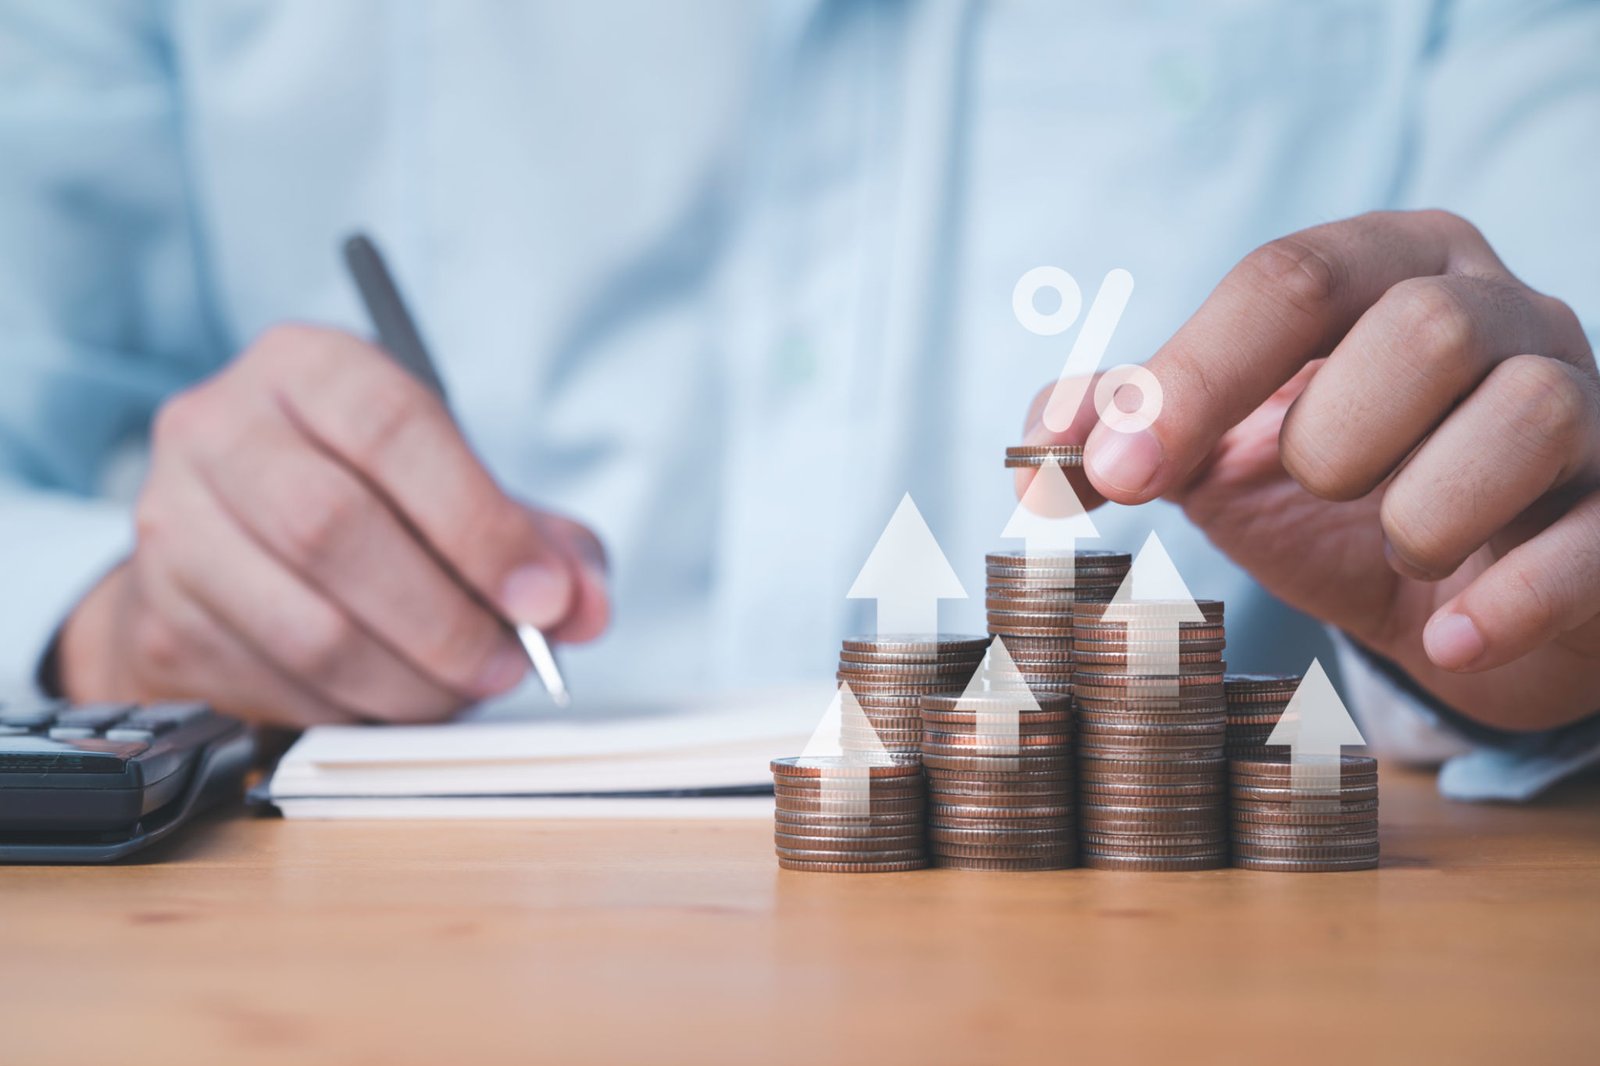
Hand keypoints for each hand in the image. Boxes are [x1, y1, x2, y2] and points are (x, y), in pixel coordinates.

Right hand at [59, 324, 608, 725]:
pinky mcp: (161, 618)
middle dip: (445, 618)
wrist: (236, 537)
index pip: (391, 426)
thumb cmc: (375, 498)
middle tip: (510, 663)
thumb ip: (542, 540)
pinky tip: (398, 699)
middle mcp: (218, 428)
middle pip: (332, 528)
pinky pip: (276, 687)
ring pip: (306, 626)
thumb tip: (585, 608)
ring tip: (466, 690)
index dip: (478, 522)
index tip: (544, 597)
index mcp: (307, 366)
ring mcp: (173, 524)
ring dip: (411, 681)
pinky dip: (357, 712)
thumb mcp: (462, 488)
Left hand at [1023, 210, 1598, 731]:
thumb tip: (1041, 443)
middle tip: (1308, 487)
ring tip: (1395, 545)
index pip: (1290, 280)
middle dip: (1331, 435)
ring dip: (1423, 508)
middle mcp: (1501, 311)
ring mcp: (1583, 404)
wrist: (1456, 599)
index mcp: (1389, 268)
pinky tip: (1445, 633)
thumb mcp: (1219, 453)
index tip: (1120, 477)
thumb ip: (1131, 431)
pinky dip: (1505, 599)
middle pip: (1422, 327)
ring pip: (1528, 412)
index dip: (1194, 380)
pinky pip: (1589, 542)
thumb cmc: (1333, 499)